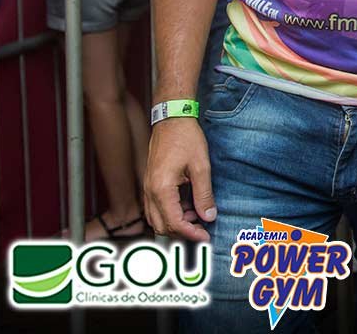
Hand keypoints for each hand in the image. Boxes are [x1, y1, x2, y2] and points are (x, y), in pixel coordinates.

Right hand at [144, 118, 215, 240]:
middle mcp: (149, 192)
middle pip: (161, 226)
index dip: (190, 234)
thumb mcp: (201, 166)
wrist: (171, 119)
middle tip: (203, 230)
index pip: (173, 223)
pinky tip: (188, 206)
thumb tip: (209, 216)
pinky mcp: (150, 184)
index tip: (206, 237)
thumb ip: (204, 194)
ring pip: (156, 219)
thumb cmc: (186, 139)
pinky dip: (170, 213)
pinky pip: (156, 208)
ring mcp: (147, 188)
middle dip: (182, 232)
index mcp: (161, 189)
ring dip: (175, 224)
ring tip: (198, 216)